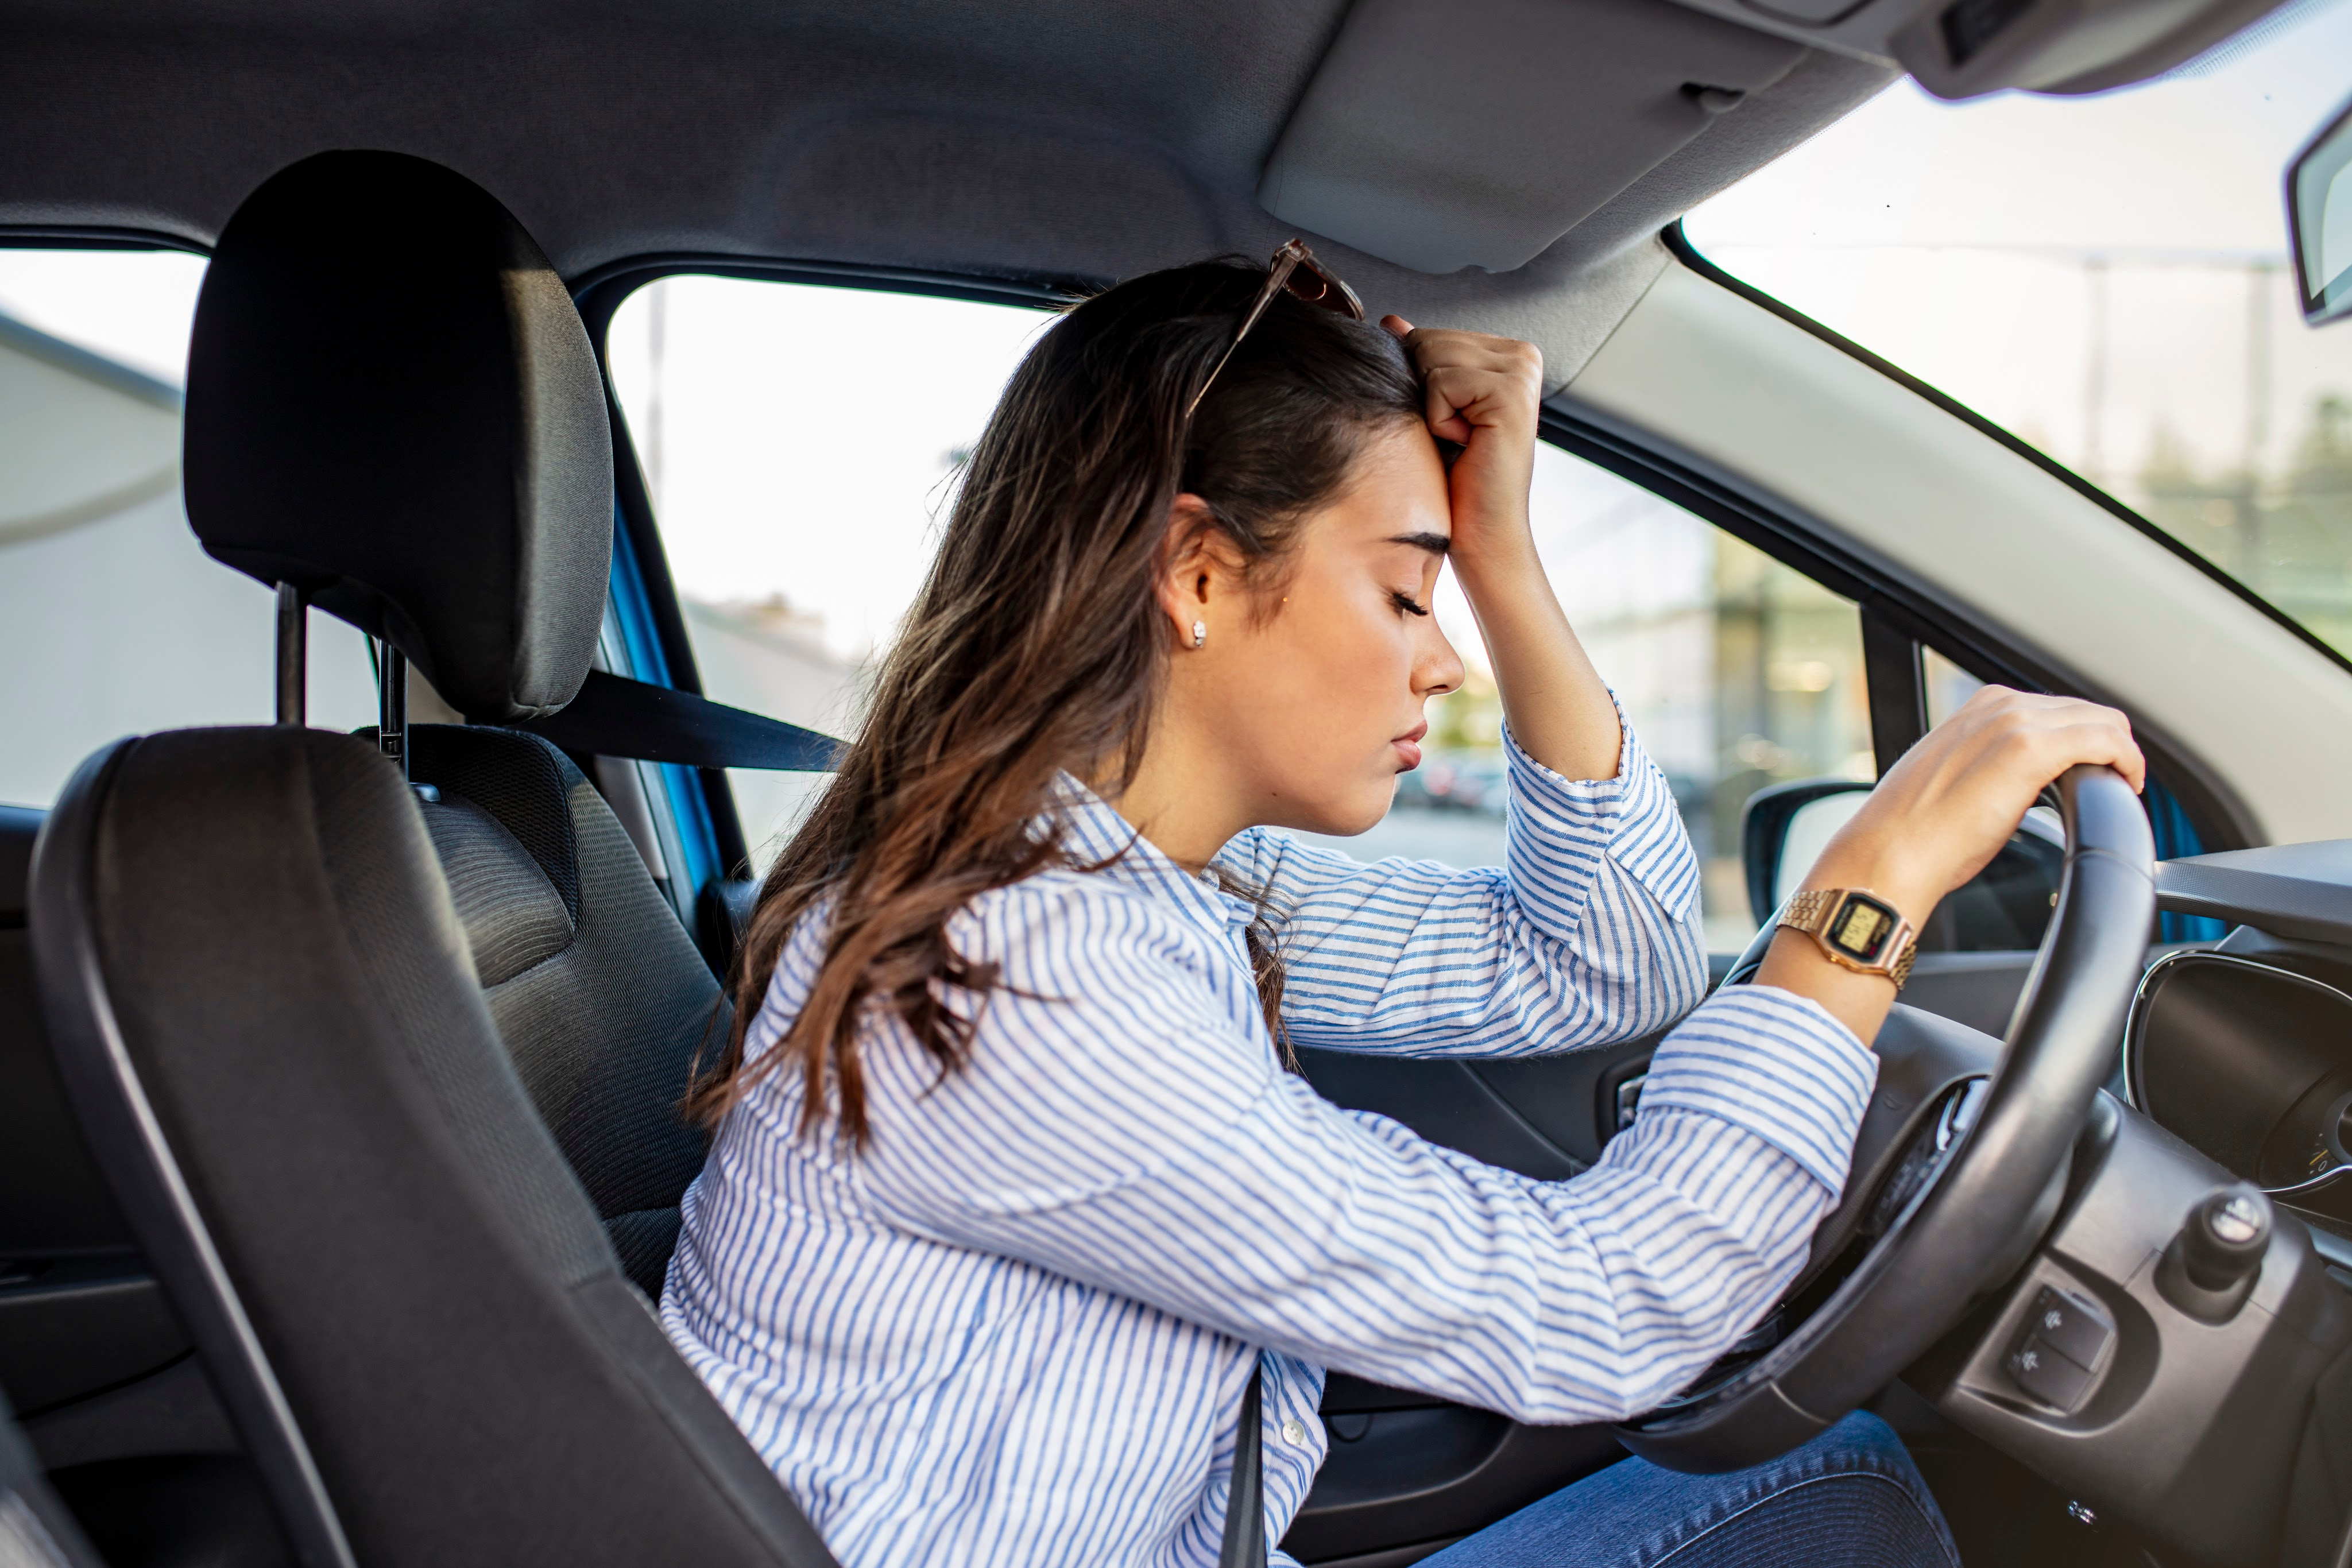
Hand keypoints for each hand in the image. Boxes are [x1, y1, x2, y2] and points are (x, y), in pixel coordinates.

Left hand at [1377, 315, 1620, 779]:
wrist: (1481, 535)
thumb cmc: (1455, 483)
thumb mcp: (1430, 413)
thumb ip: (1418, 364)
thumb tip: (1393, 322)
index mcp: (1506, 354)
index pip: (1429, 336)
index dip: (1419, 385)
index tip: (1447, 427)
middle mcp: (1521, 355)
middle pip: (1427, 340)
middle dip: (1422, 395)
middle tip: (1452, 439)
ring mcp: (1521, 371)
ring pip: (1431, 356)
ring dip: (1429, 409)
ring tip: (1458, 442)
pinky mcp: (1512, 392)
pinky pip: (1441, 381)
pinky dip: (1437, 418)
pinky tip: (1463, 444)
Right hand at [1757, 685, 2145, 1044]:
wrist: (1889, 853)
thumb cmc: (1913, 833)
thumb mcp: (1953, 781)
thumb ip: (1988, 767)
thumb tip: (2015, 788)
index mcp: (1978, 709)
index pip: (2057, 708)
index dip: (2084, 739)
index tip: (2091, 772)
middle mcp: (1998, 706)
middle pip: (2086, 710)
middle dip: (2107, 745)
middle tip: (2113, 785)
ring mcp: (2014, 723)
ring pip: (2103, 721)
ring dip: (2120, 753)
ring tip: (2119, 788)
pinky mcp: (2030, 751)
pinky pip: (2107, 741)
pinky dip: (2127, 762)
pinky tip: (2126, 787)